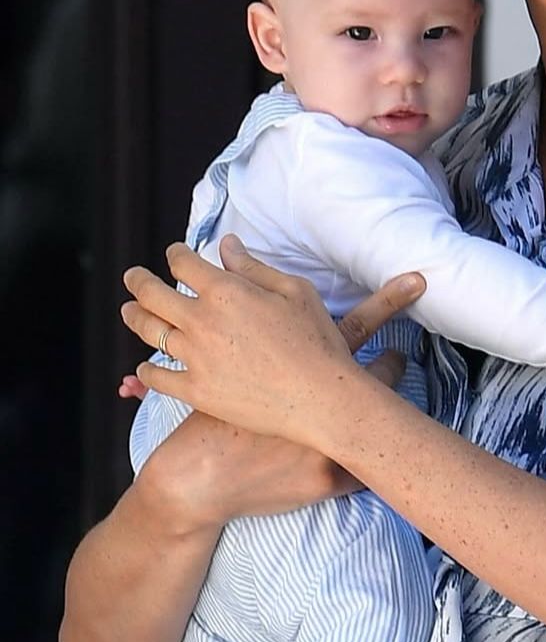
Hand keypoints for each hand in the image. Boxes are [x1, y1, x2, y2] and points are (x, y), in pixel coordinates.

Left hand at [121, 234, 425, 446]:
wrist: (319, 396)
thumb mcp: (294, 290)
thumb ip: (254, 267)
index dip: (175, 254)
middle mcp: (201, 321)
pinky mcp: (195, 391)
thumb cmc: (315, 338)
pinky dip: (146, 370)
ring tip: (130, 311)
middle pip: (152, 295)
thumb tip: (226, 245)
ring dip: (135, 317)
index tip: (174, 253)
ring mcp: (194, 358)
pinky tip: (144, 366)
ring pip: (150, 333)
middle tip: (133, 277)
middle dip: (139, 281)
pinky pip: (158, 378)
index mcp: (226, 292)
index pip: (184, 264)